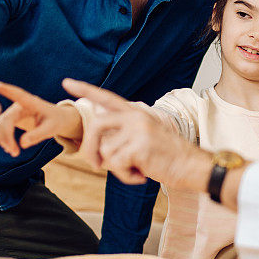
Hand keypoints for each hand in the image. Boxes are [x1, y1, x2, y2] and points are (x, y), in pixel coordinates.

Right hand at [0, 82, 82, 156]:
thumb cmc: (56, 120)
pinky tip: (10, 148)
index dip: (8, 91)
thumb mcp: (51, 128)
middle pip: (5, 120)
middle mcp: (19, 105)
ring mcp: (13, 112)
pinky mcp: (10, 118)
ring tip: (14, 152)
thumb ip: (38, 134)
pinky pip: (0, 129)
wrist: (57, 119)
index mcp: (32, 103)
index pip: (19, 95)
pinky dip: (2, 139)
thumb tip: (22, 144)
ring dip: (3, 140)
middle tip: (14, 152)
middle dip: (6, 137)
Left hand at [62, 78, 211, 189]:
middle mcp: (136, 117)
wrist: (191, 166)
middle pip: (96, 125)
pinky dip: (126, 176)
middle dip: (88, 149)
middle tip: (95, 166)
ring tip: (137, 169)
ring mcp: (138, 129)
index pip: (107, 97)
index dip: (86, 90)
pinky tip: (142, 175)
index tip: (67, 82)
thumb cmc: (167, 156)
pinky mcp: (139, 146)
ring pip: (106, 152)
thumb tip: (99, 128)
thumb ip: (123, 131)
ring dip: (117, 169)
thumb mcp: (145, 137)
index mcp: (137, 113)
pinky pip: (116, 165)